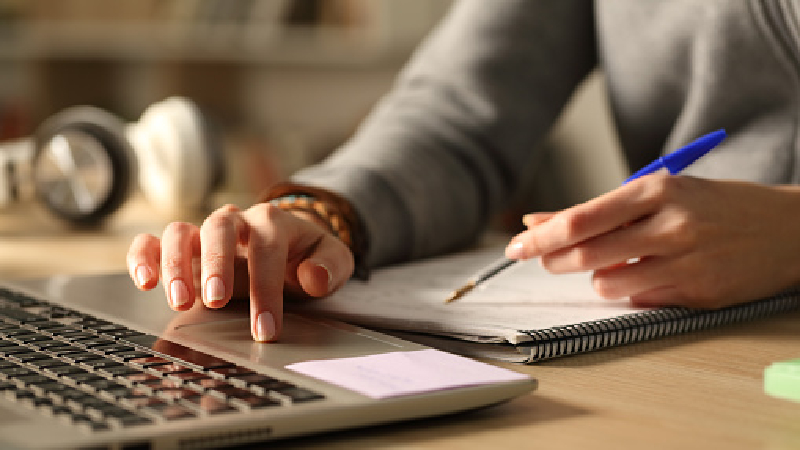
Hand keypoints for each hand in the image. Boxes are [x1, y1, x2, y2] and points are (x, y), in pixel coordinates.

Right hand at [126, 203, 354, 341]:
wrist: (291, 246)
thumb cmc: (308, 256)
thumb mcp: (333, 259)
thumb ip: (330, 266)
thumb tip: (313, 277)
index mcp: (273, 221)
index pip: (267, 248)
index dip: (266, 289)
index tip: (265, 328)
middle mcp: (235, 221)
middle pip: (219, 228)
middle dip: (216, 264)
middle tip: (216, 301)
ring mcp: (205, 233)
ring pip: (180, 231)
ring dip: (176, 264)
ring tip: (179, 300)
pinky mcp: (184, 247)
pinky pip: (153, 241)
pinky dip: (143, 256)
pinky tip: (145, 282)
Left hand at [505, 174, 799, 307]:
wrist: (786, 229)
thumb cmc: (712, 205)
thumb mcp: (658, 192)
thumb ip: (598, 209)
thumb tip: (537, 221)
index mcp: (656, 191)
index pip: (581, 219)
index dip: (540, 237)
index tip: (514, 246)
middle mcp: (670, 226)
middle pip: (586, 254)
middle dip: (553, 261)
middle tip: (544, 260)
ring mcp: (686, 263)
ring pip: (607, 284)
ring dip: (597, 278)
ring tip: (613, 264)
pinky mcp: (697, 294)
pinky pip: (639, 300)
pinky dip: (630, 291)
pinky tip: (646, 276)